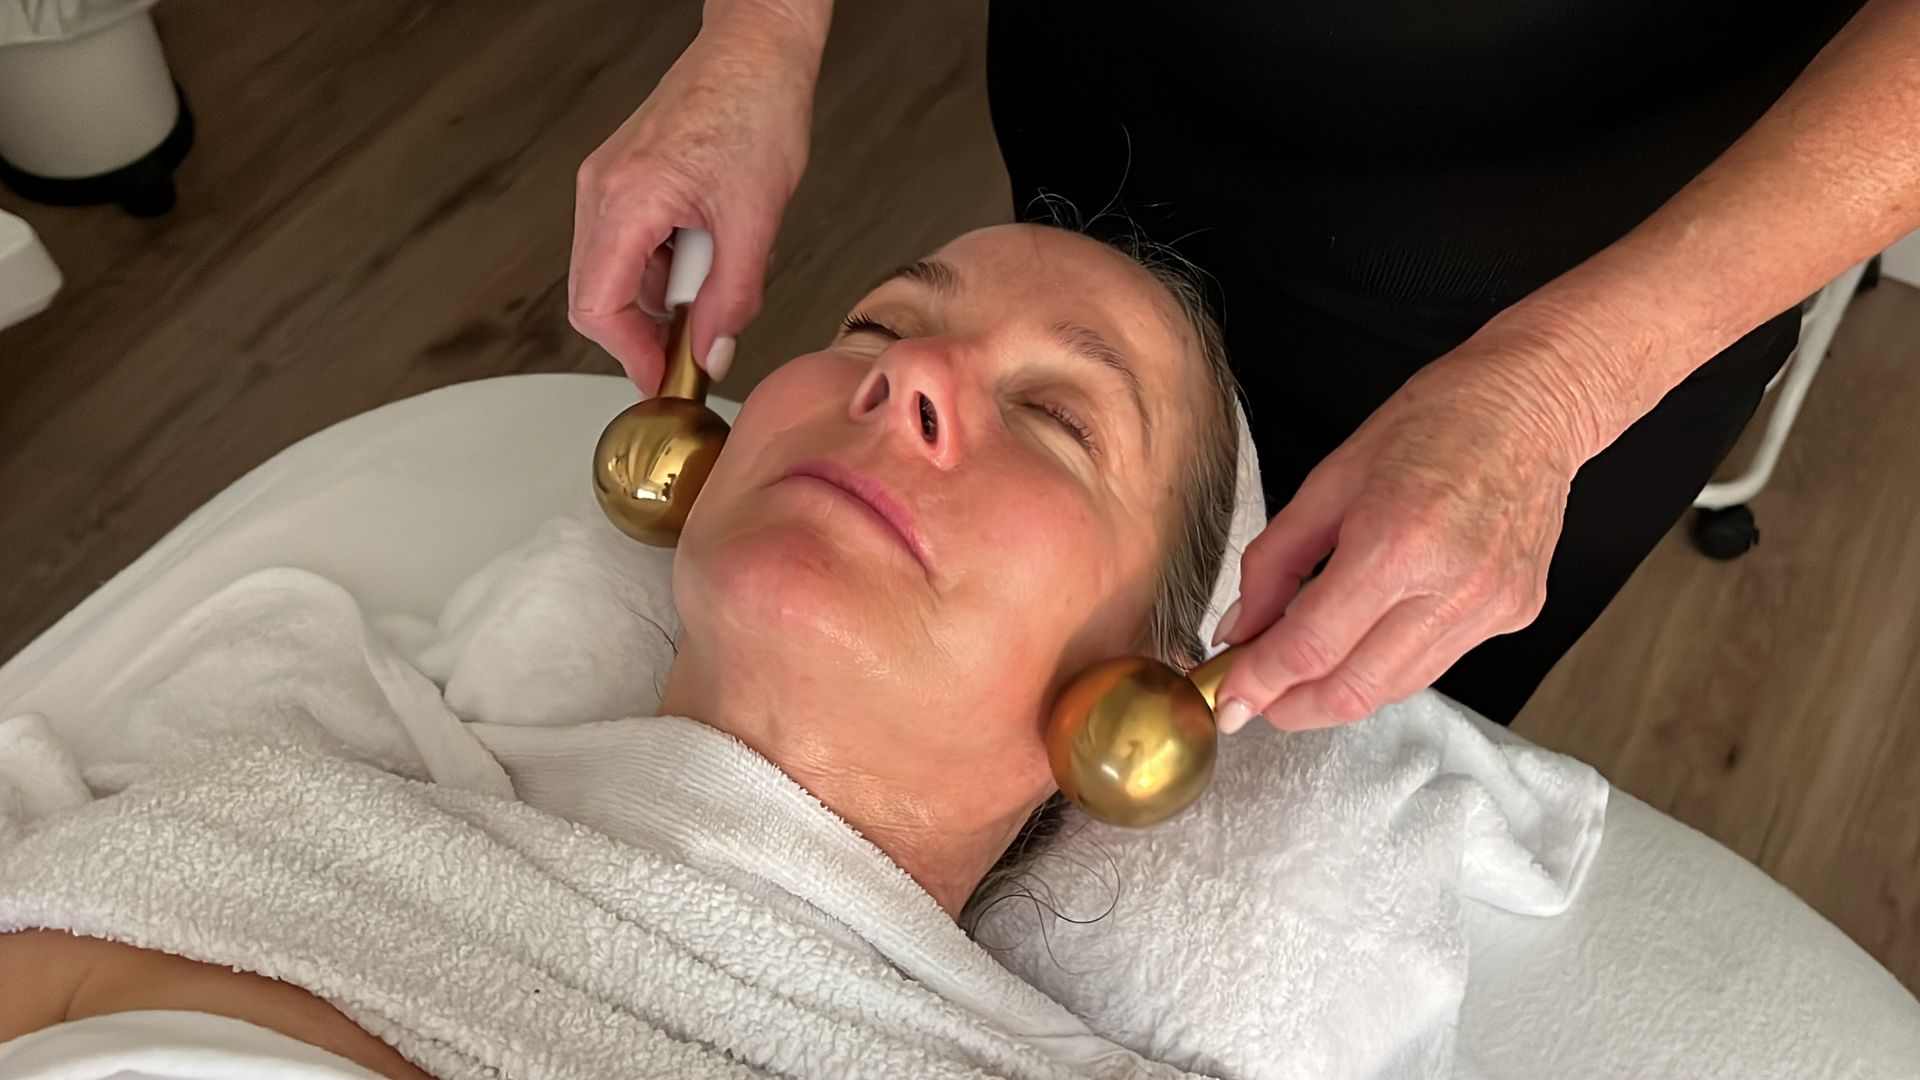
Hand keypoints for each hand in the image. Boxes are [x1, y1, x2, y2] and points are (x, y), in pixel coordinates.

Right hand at [569, 17, 816, 391]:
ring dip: (665, 292)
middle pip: (597, 294)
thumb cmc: (756, 106)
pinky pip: (633, 242)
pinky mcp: (625, 176)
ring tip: (720, 266)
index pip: (597, 307)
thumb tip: (713, 353)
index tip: (664, 378)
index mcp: (625, 199)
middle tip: (698, 342)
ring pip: (618, 271)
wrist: (758, 49)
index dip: (630, 354)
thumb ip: (733, 298)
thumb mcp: (755, 220)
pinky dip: (668, 261)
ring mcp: (608, 181)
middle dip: (647, 328)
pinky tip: (710, 241)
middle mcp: (602, 189)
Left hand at [1213, 351, 1589, 732]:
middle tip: (1255, 697)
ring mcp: (1489, 608)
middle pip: (1352, 691)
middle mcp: (1450, 586)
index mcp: (1395, 543)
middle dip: (1291, 708)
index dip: (1259, 684)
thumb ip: (1273, 561)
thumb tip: (1239, 628)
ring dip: (1336, 692)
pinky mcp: (1515, 615)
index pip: (1310, 648)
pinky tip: (1366, 635)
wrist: (1533, 403)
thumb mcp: (1329, 479)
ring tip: (1300, 668)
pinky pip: (1434, 663)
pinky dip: (1386, 663)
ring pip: (1393, 688)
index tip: (1228, 700)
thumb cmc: (1435, 422)